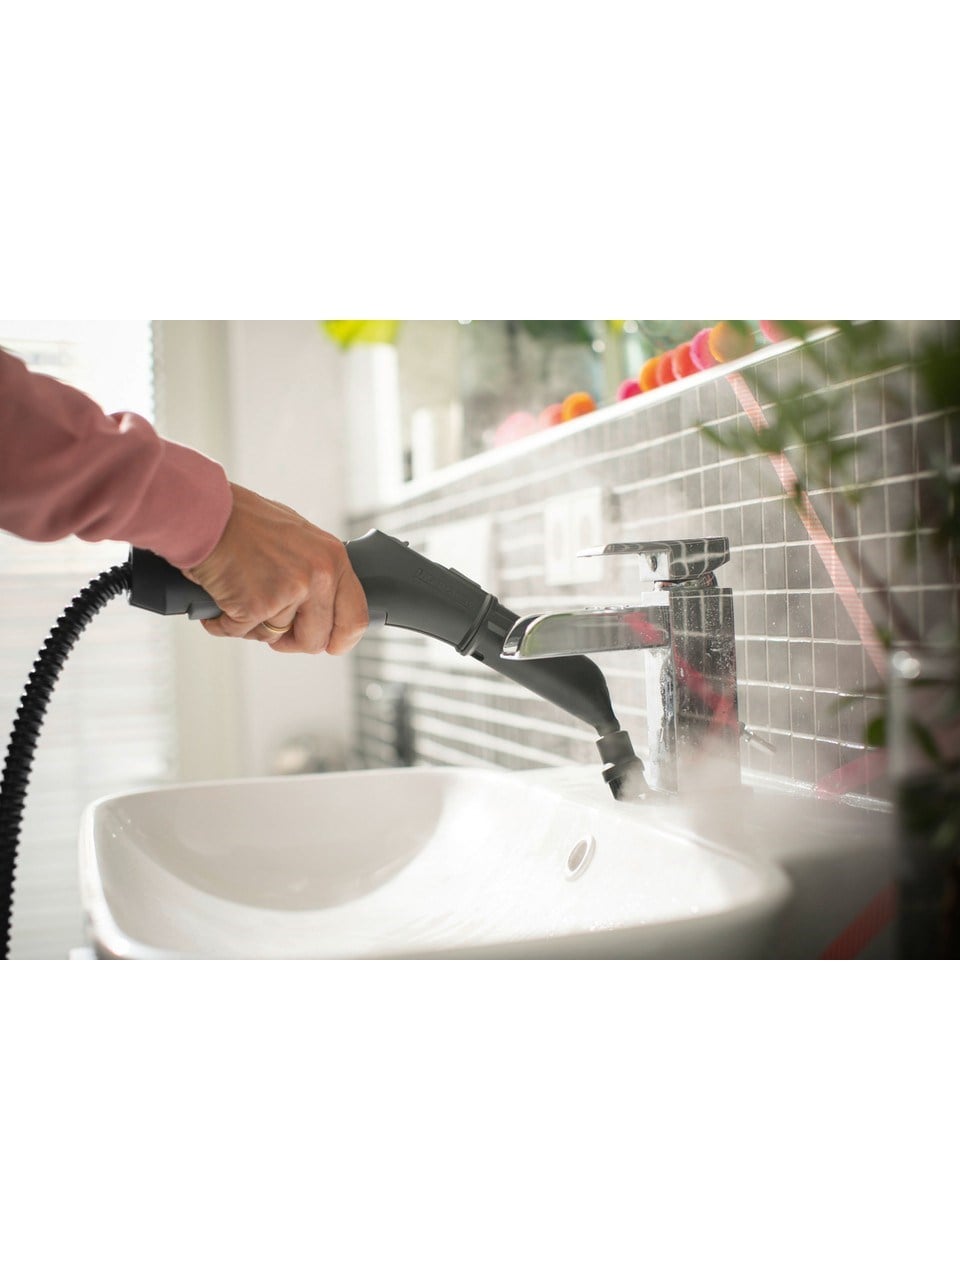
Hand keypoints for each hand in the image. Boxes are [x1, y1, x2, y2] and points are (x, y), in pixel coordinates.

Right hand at [184, 484, 367, 654]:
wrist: (205, 512)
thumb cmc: (243, 520)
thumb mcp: (298, 538)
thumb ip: (316, 572)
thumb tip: (322, 606)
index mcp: (333, 559)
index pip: (355, 618)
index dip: (340, 640)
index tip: (329, 645)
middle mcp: (318, 576)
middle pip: (314, 640)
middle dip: (290, 641)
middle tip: (270, 627)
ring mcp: (288, 592)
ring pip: (273, 637)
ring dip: (250, 624)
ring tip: (238, 592)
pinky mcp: (255, 606)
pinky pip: (240, 632)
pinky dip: (223, 622)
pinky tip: (220, 596)